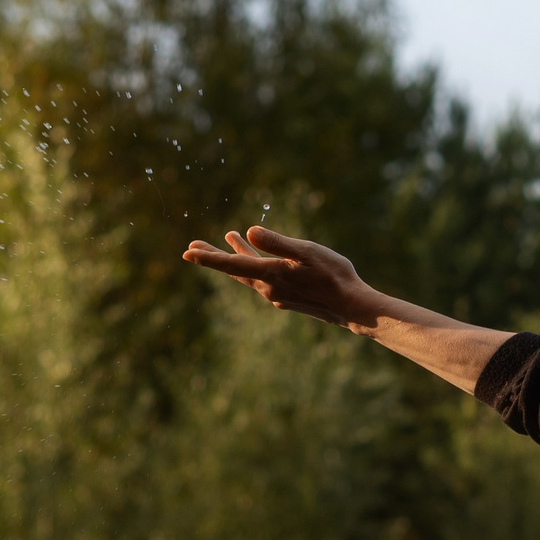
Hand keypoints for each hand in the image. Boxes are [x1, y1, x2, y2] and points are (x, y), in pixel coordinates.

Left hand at [183, 225, 376, 327]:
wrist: (352, 308)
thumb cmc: (334, 276)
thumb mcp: (307, 252)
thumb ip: (278, 243)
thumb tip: (250, 232)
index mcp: (271, 275)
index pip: (233, 264)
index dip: (209, 257)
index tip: (187, 252)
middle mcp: (269, 288)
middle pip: (234, 270)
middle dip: (213, 257)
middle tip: (191, 248)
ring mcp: (277, 295)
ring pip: (250, 273)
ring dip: (237, 256)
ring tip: (229, 238)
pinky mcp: (287, 299)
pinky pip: (263, 279)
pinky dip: (255, 265)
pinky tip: (259, 260)